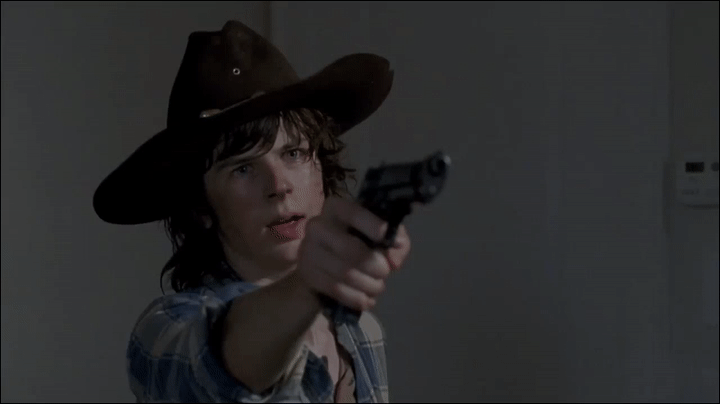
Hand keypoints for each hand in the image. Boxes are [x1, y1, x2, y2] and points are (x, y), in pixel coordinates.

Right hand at [295, 196, 411, 311]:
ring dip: (368, 285)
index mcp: (335, 208)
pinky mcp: (306, 273)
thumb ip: (396, 242)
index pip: (355, 214)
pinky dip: (355, 297)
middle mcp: (317, 225)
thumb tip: (393, 260)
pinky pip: (335, 289)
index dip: (377, 228)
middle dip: (375, 265)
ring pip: (345, 273)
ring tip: (377, 288)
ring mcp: (307, 250)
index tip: (396, 243)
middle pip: (351, 249)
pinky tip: (366, 300)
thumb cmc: (358, 241)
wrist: (325, 263)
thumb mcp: (381, 236)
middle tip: (385, 273)